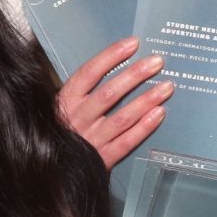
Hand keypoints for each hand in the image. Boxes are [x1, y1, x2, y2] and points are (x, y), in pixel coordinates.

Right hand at [56, 37, 169, 168]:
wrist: (49, 171)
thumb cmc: (60, 131)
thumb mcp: (61, 108)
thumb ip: (81, 92)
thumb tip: (110, 65)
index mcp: (65, 102)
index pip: (89, 74)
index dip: (111, 57)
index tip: (132, 44)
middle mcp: (78, 119)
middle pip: (109, 93)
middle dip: (135, 75)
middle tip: (157, 62)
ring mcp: (91, 140)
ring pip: (122, 117)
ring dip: (146, 100)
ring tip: (166, 87)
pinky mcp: (102, 158)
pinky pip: (127, 142)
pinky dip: (144, 127)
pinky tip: (159, 113)